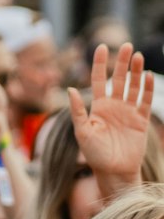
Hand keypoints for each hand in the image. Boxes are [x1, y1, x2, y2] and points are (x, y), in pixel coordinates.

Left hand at [67, 42, 152, 186]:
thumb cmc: (94, 154)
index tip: (100, 47)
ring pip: (133, 86)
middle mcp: (113, 106)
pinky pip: (144, 101)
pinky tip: (148, 75)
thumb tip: (70, 89)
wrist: (114, 172)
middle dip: (122, 62)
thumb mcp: (82, 132)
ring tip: (138, 56)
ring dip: (136, 72)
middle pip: (118, 79)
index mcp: (98, 107)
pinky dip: (147, 88)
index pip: (98, 79)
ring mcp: (128, 112)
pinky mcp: (140, 120)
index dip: (99, 63)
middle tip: (127, 46)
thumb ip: (77, 111)